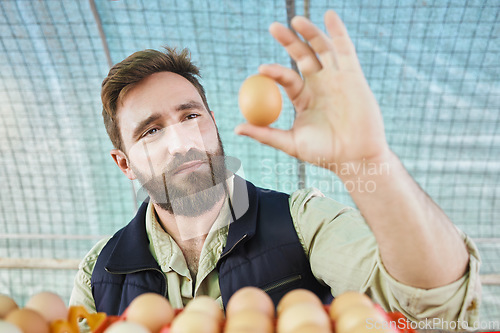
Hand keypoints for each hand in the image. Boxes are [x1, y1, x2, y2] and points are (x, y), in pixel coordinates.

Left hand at [235, 10, 390, 172]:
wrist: (355, 158)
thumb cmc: (323, 153)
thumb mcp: (291, 143)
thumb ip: (265, 134)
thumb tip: (236, 129)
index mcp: (303, 98)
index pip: (286, 78)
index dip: (274, 72)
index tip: (261, 69)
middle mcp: (319, 84)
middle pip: (302, 55)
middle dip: (288, 41)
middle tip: (272, 27)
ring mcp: (336, 78)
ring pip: (322, 48)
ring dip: (310, 32)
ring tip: (296, 20)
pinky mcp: (353, 75)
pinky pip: (345, 50)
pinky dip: (338, 31)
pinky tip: (329, 15)